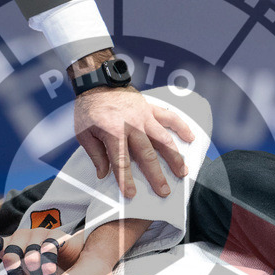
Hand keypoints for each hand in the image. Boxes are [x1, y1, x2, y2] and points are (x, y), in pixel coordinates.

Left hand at [0, 228, 67, 274]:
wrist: (75, 262)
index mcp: (12, 247)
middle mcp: (22, 237)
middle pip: (10, 254)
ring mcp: (38, 233)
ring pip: (30, 253)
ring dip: (34, 271)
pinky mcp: (55, 234)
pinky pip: (48, 249)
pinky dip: (48, 263)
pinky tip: (50, 273)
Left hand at [74, 88, 194, 198]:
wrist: (97, 81)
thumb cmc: (89, 107)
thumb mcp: (84, 133)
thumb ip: (95, 154)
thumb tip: (103, 173)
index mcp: (113, 133)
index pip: (121, 162)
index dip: (126, 179)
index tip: (131, 193)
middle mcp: (132, 126)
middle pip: (147, 155)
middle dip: (156, 175)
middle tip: (164, 190)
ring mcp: (144, 117)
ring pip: (163, 139)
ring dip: (174, 157)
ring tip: (182, 171)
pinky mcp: (151, 108)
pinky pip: (169, 117)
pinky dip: (181, 127)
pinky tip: (190, 138)